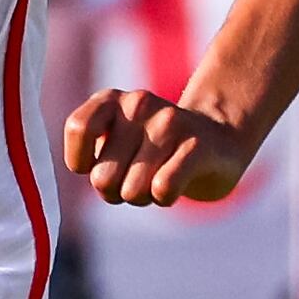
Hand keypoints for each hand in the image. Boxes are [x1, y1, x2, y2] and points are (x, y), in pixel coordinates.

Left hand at [61, 88, 252, 206]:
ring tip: (158, 177)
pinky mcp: (197, 145)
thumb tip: (96, 180)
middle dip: (115, 191)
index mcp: (110, 100)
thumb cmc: (152, 152)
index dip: (81, 161)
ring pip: (132, 190)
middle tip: (136, 177)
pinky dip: (164, 198)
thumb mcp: (112, 145)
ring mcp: (170, 122)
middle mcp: (139, 103)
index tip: (96, 165)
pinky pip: (162, 188)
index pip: (79, 128)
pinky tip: (176, 184)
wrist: (219, 140)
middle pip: (102, 178)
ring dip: (142, 197)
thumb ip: (90, 158)